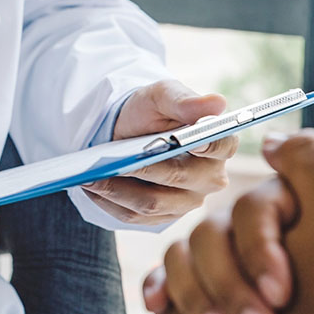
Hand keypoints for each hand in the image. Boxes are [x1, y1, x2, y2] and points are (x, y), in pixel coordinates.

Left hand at [83, 79, 238, 224]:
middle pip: (178, 178)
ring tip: (91, 178)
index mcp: (219, 145)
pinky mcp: (162, 217)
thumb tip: (217, 103)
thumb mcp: (162, 96)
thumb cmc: (151, 111)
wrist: (129, 131)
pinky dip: (110, 203)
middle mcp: (209, 178)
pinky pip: (134, 216)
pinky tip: (91, 189)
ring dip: (119, 191)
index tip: (189, 142)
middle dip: (144, 169)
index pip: (222, 145)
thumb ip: (185, 101)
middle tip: (114, 163)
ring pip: (152, 203)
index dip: (208, 146)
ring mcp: (186, 202)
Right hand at [143, 155, 313, 313]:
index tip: (285, 296)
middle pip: (210, 237)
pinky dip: (168, 303)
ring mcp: (233, 260)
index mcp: (296, 198)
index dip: (260, 249)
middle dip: (226, 284)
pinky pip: (176, 291)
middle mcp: (257, 224)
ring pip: (185, 261)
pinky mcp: (222, 296)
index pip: (254, 208)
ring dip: (193, 299)